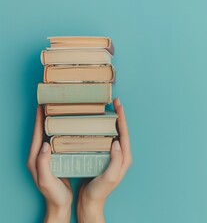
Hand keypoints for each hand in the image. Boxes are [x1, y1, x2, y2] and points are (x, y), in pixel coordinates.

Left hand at [27, 106, 71, 222]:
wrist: (60, 205)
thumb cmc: (53, 195)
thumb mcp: (46, 181)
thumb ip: (43, 164)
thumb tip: (44, 145)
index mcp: (35, 158)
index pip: (36, 134)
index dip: (39, 119)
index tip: (42, 104)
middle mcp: (39, 155)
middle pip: (42, 131)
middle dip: (45, 116)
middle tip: (54, 103)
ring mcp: (48, 157)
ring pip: (49, 135)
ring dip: (54, 122)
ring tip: (62, 111)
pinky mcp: (56, 159)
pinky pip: (57, 141)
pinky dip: (62, 131)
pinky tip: (70, 128)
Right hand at [77, 98, 132, 222]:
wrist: (91, 202)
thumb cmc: (100, 191)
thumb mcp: (110, 177)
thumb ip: (116, 161)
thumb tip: (117, 142)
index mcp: (125, 158)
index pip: (124, 133)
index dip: (122, 118)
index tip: (119, 105)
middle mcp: (121, 155)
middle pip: (121, 131)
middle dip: (119, 116)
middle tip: (114, 102)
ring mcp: (113, 156)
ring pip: (113, 134)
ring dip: (111, 121)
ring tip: (106, 109)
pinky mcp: (105, 157)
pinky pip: (105, 140)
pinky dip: (102, 130)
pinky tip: (96, 125)